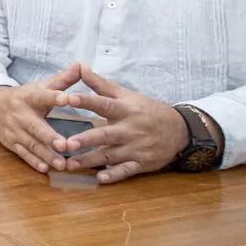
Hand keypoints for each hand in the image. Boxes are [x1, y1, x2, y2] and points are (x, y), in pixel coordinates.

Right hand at [0, 63, 83, 173]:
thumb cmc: (25, 97)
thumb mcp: (41, 86)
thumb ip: (63, 79)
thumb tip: (81, 64)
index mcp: (29, 97)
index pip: (42, 96)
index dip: (54, 97)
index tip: (68, 99)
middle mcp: (19, 114)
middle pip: (35, 127)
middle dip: (50, 137)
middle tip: (66, 145)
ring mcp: (14, 130)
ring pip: (31, 144)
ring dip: (46, 154)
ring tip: (62, 164)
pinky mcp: (11, 143)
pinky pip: (22, 154)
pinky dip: (33, 162)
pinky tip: (45, 169)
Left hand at [52, 66, 190, 183]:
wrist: (179, 130)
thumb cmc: (146, 110)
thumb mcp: (126, 95)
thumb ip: (100, 84)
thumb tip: (80, 66)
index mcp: (125, 110)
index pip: (103, 104)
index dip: (85, 101)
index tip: (66, 98)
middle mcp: (130, 129)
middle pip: (105, 135)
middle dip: (86, 140)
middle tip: (66, 144)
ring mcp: (136, 148)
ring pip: (110, 155)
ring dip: (90, 161)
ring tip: (70, 164)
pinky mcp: (141, 163)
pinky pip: (126, 171)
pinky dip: (114, 175)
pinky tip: (100, 179)